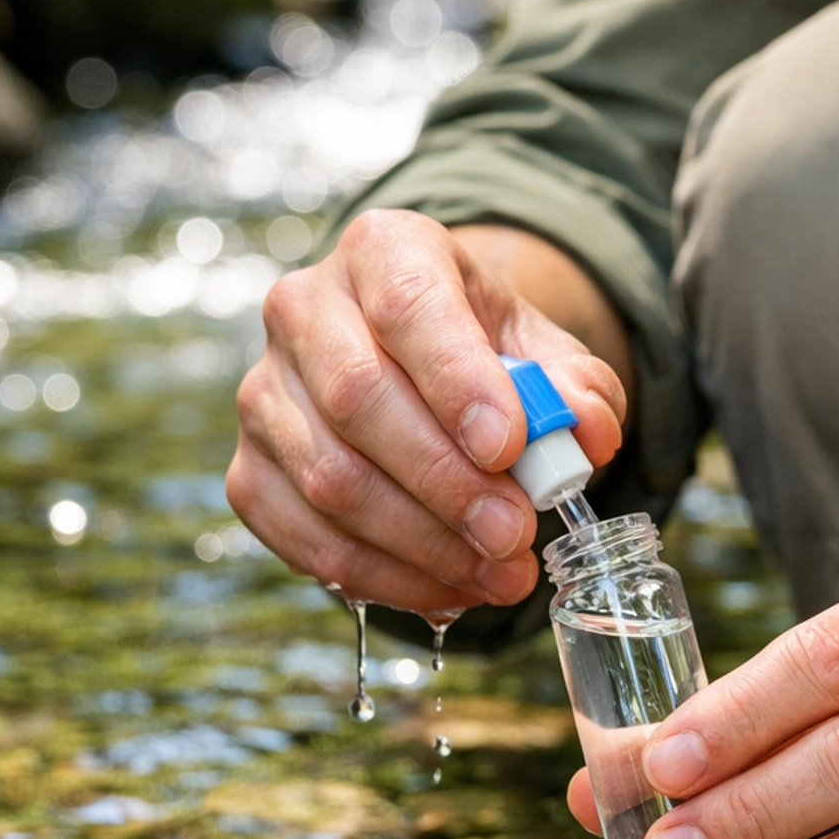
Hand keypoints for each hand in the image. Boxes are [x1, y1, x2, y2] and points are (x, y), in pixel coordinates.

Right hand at [228, 211, 626, 614]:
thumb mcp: (543, 351)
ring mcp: (265, 393)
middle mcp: (304, 309)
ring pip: (329, 478)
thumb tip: (589, 432)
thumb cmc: (481, 355)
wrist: (416, 368)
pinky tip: (447, 588)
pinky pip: (304, 536)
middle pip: (358, 398)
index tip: (508, 448)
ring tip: (499, 573)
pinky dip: (382, 576)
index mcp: (383, 251)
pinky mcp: (249, 470)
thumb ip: (578, 386)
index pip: (408, 305)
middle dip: (445, 481)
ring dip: (422, 542)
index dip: (456, 380)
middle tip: (513, 534)